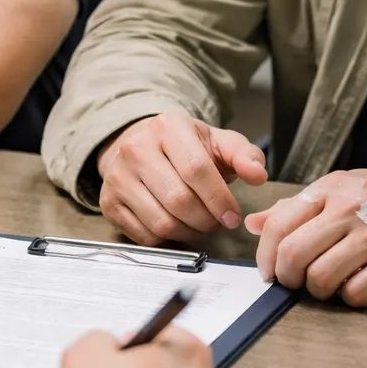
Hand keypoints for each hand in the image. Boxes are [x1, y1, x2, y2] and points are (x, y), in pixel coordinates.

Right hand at [96, 113, 268, 245]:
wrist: (141, 146)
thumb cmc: (185, 148)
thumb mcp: (218, 142)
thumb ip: (244, 155)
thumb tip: (258, 175)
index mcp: (167, 127)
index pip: (196, 170)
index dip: (219, 199)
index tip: (232, 216)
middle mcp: (136, 149)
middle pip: (178, 200)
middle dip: (206, 220)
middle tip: (217, 222)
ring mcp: (117, 177)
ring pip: (161, 223)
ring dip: (190, 233)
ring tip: (200, 225)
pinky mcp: (108, 202)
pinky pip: (144, 236)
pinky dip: (168, 240)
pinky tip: (178, 226)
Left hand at [245, 169, 366, 307]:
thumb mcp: (342, 191)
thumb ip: (297, 208)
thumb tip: (252, 224)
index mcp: (331, 189)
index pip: (277, 225)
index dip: (265, 257)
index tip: (270, 273)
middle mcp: (350, 207)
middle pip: (293, 255)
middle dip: (288, 279)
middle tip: (298, 284)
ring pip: (321, 278)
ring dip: (319, 292)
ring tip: (331, 286)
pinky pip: (357, 293)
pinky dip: (352, 298)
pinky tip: (360, 287)